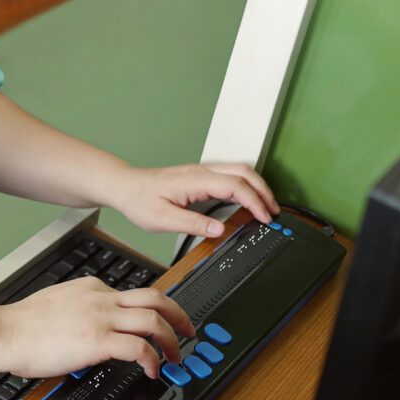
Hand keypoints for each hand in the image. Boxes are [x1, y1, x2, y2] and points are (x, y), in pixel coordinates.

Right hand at [0, 277, 194, 379]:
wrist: (5, 331)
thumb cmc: (22, 324)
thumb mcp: (57, 304)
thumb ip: (79, 309)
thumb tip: (88, 327)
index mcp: (92, 288)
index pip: (133, 293)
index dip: (152, 310)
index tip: (158, 323)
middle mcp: (101, 298)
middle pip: (155, 297)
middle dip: (178, 315)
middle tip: (187, 330)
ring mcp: (101, 317)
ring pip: (154, 319)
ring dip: (171, 339)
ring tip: (176, 356)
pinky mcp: (98, 340)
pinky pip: (139, 347)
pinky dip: (153, 359)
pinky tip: (153, 370)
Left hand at [107, 163, 280, 237]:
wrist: (125, 187)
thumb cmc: (140, 200)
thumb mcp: (163, 219)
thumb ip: (193, 224)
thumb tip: (219, 229)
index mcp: (195, 180)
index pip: (235, 186)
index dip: (255, 201)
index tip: (265, 218)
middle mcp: (201, 171)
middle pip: (244, 172)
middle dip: (264, 191)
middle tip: (274, 212)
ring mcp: (201, 171)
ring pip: (239, 170)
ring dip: (257, 186)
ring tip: (266, 207)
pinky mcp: (200, 176)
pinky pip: (230, 175)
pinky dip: (246, 186)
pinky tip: (247, 200)